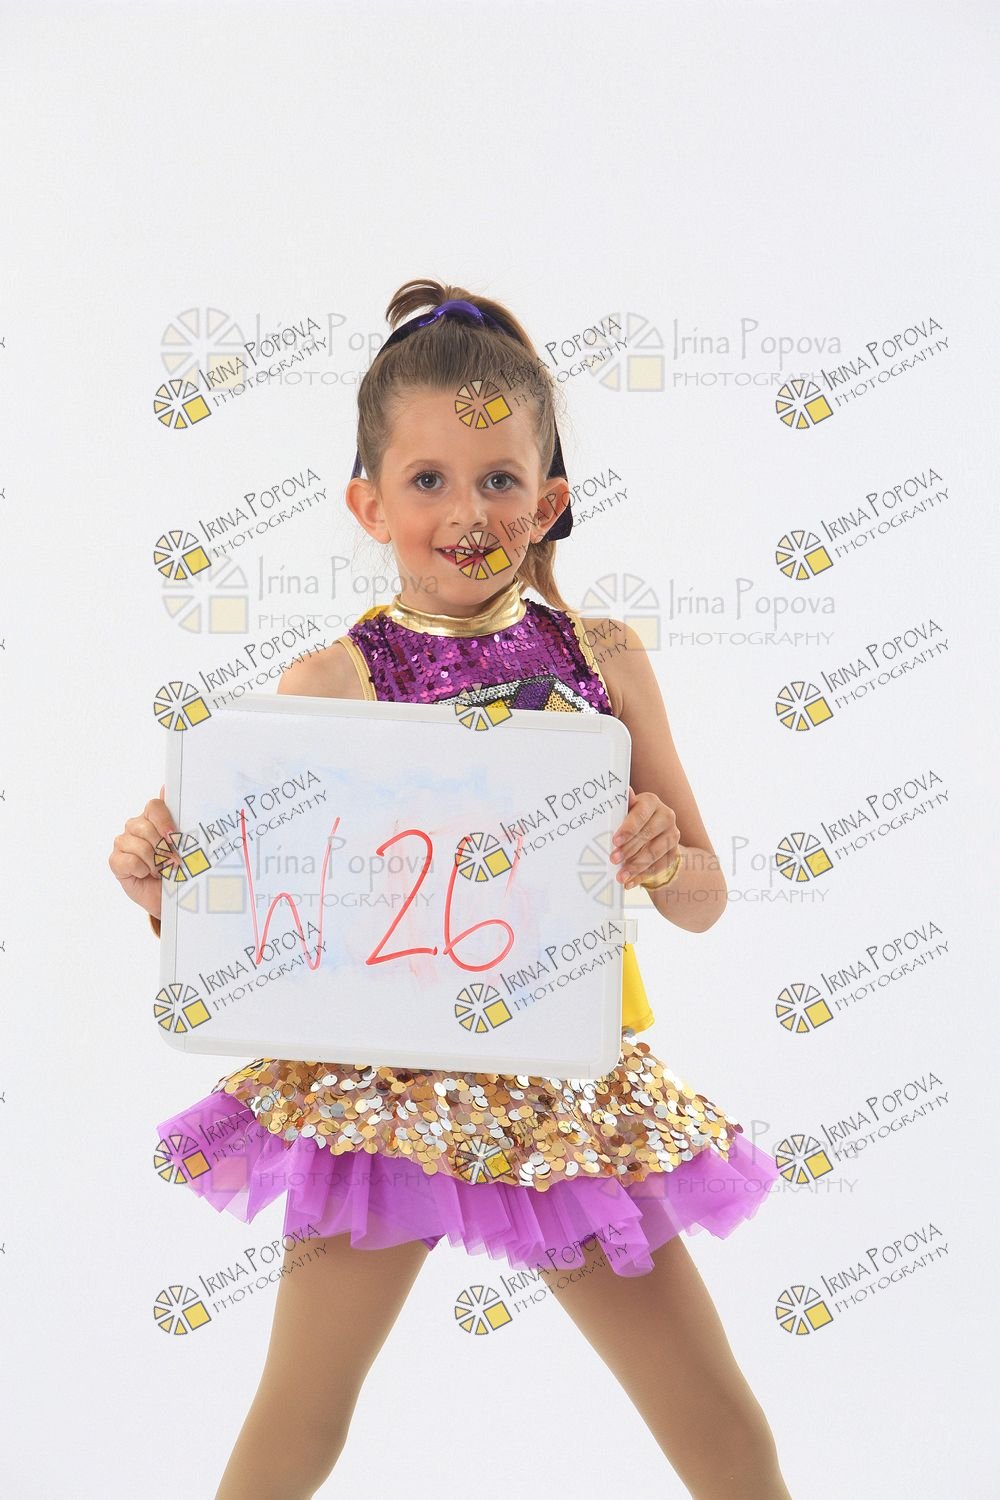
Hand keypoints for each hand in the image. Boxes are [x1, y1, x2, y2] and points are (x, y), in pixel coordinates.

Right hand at [107, 783, 181, 918]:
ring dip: (154, 861)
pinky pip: (127, 860)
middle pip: (143, 826)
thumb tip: (166, 787)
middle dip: (162, 847)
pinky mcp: (116, 861)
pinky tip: (146, 874)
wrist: (172, 896)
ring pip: (136, 844)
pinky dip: (141, 870)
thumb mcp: (185, 845)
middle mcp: (136, 827)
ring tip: (162, 870)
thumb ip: (178, 816)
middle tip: (173, 861)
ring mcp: (124, 843)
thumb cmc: (179, 868)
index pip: (154, 807)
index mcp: (153, 819)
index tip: (174, 836)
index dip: (163, 820)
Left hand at [610, 784, 679, 889]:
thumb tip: (622, 792)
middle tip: (613, 860)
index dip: (628, 829)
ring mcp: (672, 835)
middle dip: (628, 849)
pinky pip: (659, 866)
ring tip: (620, 876)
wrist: (652, 832)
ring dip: (635, 866)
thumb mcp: (625, 811)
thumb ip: (621, 806)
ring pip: (654, 852)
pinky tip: (630, 882)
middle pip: (647, 835)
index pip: (641, 814)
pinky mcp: (674, 852)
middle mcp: (666, 816)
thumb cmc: (631, 819)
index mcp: (651, 802)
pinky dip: (643, 876)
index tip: (615, 841)